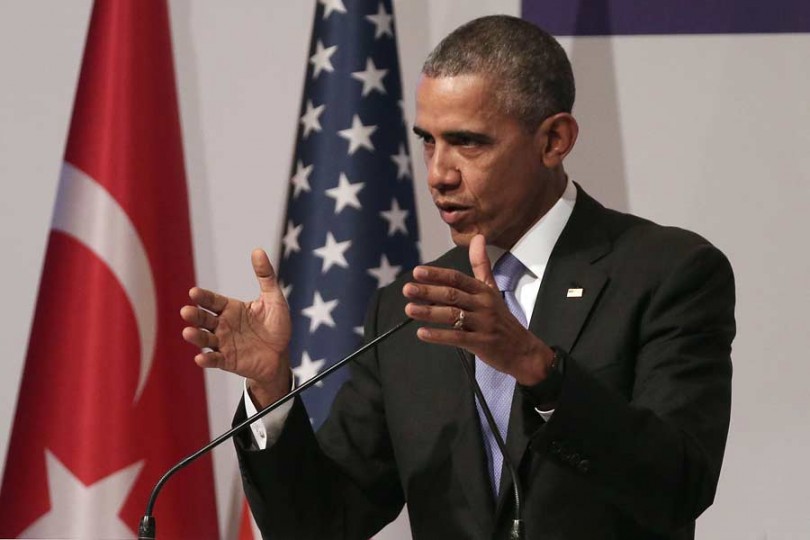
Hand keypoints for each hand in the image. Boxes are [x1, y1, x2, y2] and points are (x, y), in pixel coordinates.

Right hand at [180, 249, 291, 406]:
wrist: (282, 355)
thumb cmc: (277, 326)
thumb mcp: (274, 299)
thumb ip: (265, 276)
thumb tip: (258, 250)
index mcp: (231, 309)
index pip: (212, 301)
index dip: (203, 297)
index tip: (194, 292)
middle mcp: (223, 325)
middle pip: (204, 319)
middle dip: (194, 315)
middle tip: (186, 311)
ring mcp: (223, 344)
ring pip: (205, 339)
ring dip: (196, 337)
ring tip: (188, 332)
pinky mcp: (228, 361)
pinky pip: (215, 360)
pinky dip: (206, 360)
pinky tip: (200, 358)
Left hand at [403, 234, 553, 385]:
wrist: (522, 349)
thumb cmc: (501, 318)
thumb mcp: (492, 289)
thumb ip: (481, 264)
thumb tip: (478, 237)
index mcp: (483, 290)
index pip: (458, 278)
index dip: (437, 274)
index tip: (417, 272)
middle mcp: (483, 305)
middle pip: (452, 295)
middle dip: (428, 291)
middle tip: (407, 289)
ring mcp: (482, 324)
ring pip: (452, 315)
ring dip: (429, 312)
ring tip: (409, 309)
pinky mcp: (481, 343)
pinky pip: (457, 338)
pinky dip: (438, 336)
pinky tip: (422, 333)